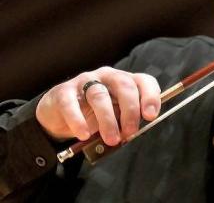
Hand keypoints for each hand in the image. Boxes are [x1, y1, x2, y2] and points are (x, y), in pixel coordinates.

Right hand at [36, 67, 160, 145]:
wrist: (60, 114)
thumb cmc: (94, 115)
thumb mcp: (116, 116)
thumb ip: (125, 121)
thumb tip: (133, 133)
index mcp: (125, 81)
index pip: (143, 81)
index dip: (150, 96)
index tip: (150, 116)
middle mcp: (107, 76)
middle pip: (124, 85)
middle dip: (130, 110)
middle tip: (130, 132)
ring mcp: (85, 81)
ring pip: (99, 95)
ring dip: (107, 120)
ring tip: (111, 139)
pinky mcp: (64, 91)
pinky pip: (71, 104)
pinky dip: (78, 120)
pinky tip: (84, 134)